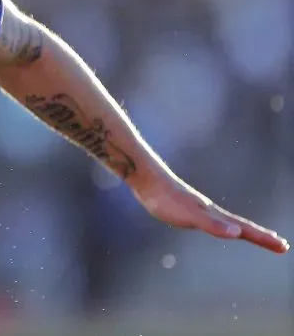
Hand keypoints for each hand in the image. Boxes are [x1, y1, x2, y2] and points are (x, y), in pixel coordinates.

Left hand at [132, 174, 288, 253]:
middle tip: (281, 245)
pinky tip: (218, 226)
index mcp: (214, 214)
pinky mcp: (186, 207)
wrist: (145, 177)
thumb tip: (237, 233)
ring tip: (254, 235)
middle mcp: (210, 210)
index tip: (283, 247)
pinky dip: (222, 225)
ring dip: (244, 230)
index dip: (263, 238)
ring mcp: (199, 208)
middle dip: (261, 236)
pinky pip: (211, 219)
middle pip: (241, 225)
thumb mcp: (189, 216)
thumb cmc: (164, 198)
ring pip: (227, 221)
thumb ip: (212, 225)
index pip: (244, 229)